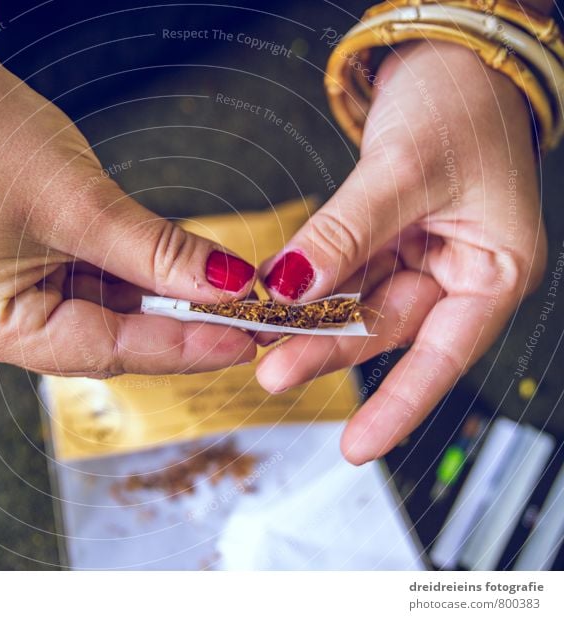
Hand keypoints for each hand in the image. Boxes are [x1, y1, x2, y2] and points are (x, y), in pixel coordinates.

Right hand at [0, 21, 257, 375]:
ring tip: (212, 296)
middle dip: (171, 329)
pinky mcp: (2, 282)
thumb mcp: (83, 201)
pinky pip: (74, 295)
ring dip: (150, 306)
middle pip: (99, 344)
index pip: (106, 349)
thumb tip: (228, 284)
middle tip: (239, 321)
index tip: (243, 342)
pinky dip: (121, 286)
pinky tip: (164, 277)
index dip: (182, 348)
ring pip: (92, 322)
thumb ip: (159, 253)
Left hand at [255, 40, 545, 462]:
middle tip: (273, 368)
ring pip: (355, 304)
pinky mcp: (383, 240)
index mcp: (494, 271)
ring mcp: (417, 258)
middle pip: (385, 328)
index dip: (400, 405)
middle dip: (327, 349)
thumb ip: (346, 234)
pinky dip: (307, 283)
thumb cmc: (461, 104)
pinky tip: (273, 297)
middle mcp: (455, 273)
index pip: (443, 354)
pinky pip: (340, 272)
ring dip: (306, 319)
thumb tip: (292, 287)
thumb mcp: (405, 170)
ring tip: (261, 336)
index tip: (358, 444)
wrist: (451, 59)